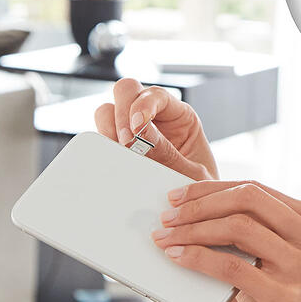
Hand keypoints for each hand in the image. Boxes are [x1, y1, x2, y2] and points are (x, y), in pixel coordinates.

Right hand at [94, 77, 218, 180]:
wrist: (194, 211)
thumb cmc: (200, 188)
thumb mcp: (193, 173)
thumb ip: (168, 154)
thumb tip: (138, 136)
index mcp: (180, 116)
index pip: (157, 95)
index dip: (143, 105)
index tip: (137, 126)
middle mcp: (154, 118)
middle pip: (126, 90)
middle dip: (122, 110)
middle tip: (126, 140)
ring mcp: (131, 132)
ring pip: (106, 111)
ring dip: (108, 128)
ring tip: (122, 153)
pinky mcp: (117, 149)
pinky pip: (100, 138)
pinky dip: (101, 147)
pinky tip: (113, 161)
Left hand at [151, 178, 300, 301]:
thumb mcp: (275, 264)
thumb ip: (254, 235)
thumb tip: (195, 211)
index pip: (258, 190)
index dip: (213, 189)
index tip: (179, 195)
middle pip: (249, 201)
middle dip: (200, 204)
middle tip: (168, 215)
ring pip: (238, 228)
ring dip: (192, 229)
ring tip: (165, 236)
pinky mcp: (286, 299)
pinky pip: (231, 267)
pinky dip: (197, 258)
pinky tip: (177, 257)